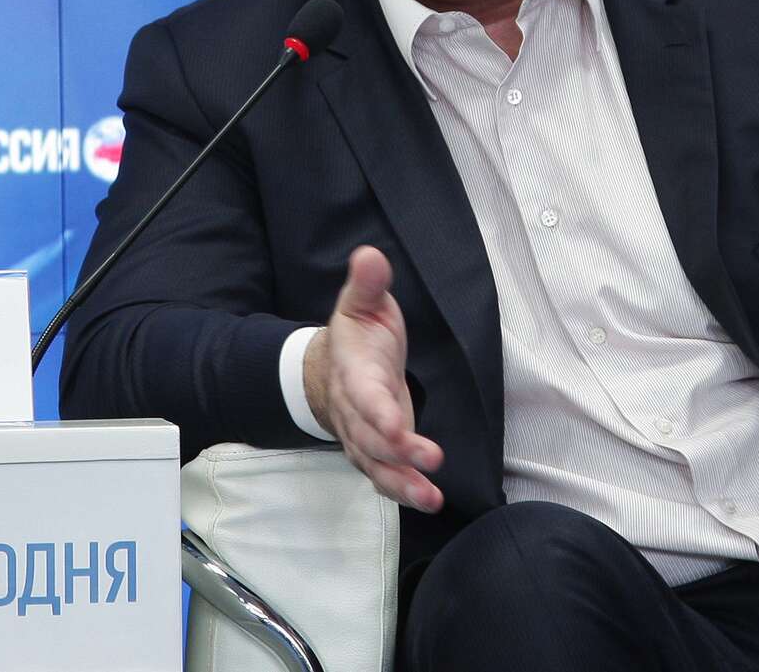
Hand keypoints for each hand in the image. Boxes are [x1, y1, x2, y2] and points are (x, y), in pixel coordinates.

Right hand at [303, 246, 443, 511]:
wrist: (328, 371)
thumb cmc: (356, 337)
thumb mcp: (361, 304)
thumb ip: (368, 285)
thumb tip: (370, 256)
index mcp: (354, 372)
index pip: (364, 395)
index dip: (379, 412)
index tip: (399, 427)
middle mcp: (355, 411)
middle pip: (371, 438)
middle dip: (399, 452)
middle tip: (431, 459)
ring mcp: (363, 436)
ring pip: (377, 465)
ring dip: (402, 483)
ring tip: (431, 498)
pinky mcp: (376, 452)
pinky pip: (384, 476)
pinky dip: (404, 492)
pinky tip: (430, 502)